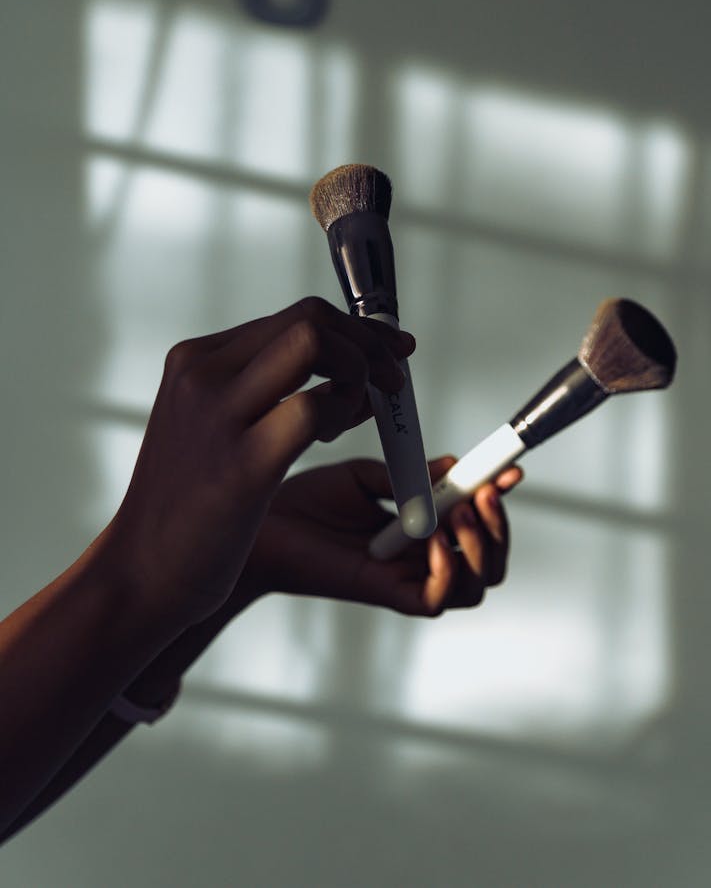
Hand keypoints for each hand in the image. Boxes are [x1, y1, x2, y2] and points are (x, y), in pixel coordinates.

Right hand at [105, 297, 414, 629]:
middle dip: (369, 343)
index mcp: (196, 360)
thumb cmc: (191, 504)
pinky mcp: (241, 464)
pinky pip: (314, 407)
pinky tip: (338, 433)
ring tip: (361, 411)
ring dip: (362, 370)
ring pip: (315, 344)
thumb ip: (273, 390)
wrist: (141, 571)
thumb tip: (358, 368)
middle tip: (393, 380)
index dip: (355, 330)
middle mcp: (202, 374)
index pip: (295, 316)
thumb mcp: (217, 427)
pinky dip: (345, 411)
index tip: (389, 351)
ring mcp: (218, 415)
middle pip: (310, 318)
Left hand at [236, 455, 522, 616]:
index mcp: (420, 530)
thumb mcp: (366, 478)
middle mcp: (420, 559)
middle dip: (500, 526)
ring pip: (475, 585)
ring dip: (480, 547)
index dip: (500, 498)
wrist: (261, 525)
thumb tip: (453, 465)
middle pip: (489, 562)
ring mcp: (406, 581)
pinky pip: (436, 600)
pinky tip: (432, 541)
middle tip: (488, 492)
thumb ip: (410, 476)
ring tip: (463, 513)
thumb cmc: (306, 503)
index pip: (477, 522)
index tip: (512, 468)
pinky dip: (446, 570)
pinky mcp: (386, 597)